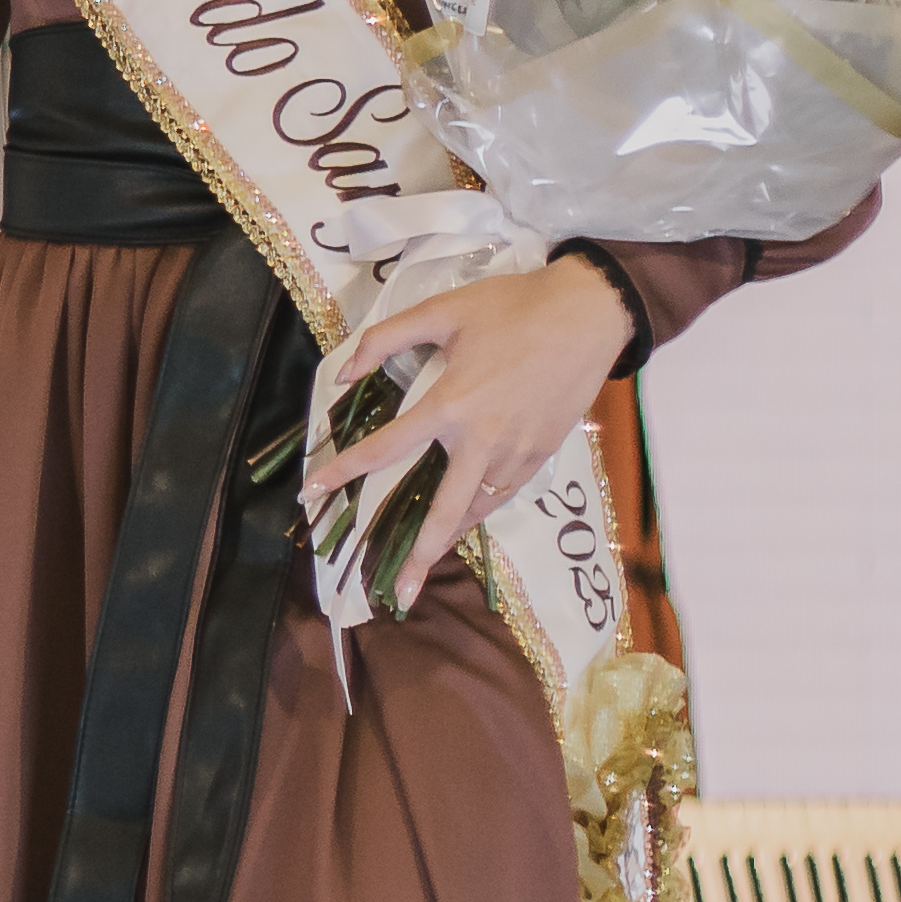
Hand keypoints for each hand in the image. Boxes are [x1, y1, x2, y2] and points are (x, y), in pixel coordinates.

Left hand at [298, 256, 633, 613]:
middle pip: (444, 512)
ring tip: (424, 566)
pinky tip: (463, 521)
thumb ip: (386, 339)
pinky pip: (502, 495)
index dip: (344, 471)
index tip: (310, 492)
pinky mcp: (542, 454)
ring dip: (449, 538)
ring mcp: (517, 453)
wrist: (590, 315)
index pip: (386, 449)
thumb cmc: (513, 307)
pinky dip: (479, 512)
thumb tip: (344, 371)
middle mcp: (483, 441)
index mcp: (452, 405)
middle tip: (399, 594)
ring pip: (476, 509)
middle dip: (420, 557)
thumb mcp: (442, 310)